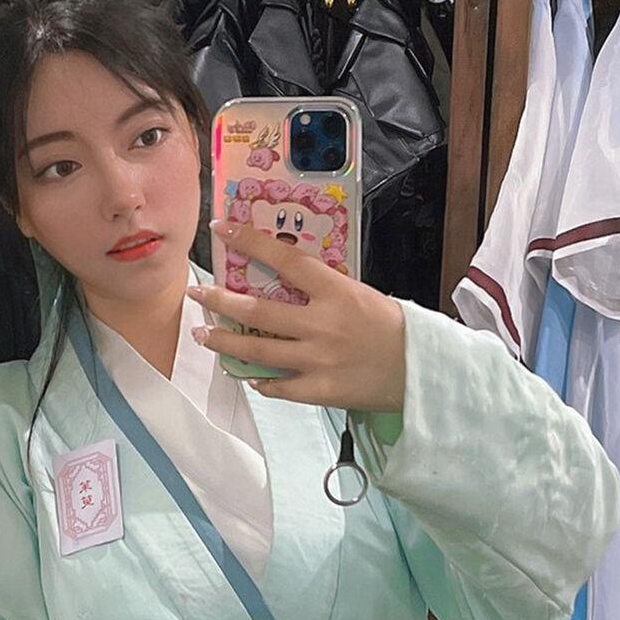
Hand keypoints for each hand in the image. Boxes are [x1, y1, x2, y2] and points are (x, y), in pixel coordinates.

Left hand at [194, 223, 406, 412]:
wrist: (423, 371)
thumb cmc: (392, 327)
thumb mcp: (361, 294)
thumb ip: (324, 288)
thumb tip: (286, 277)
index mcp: (335, 292)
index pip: (285, 260)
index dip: (250, 242)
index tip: (222, 228)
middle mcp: (321, 325)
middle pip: (258, 311)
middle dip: (220, 300)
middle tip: (196, 294)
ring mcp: (317, 360)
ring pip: (258, 350)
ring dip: (225, 342)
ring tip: (203, 335)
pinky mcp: (320, 390)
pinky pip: (278, 387)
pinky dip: (259, 380)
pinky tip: (246, 373)